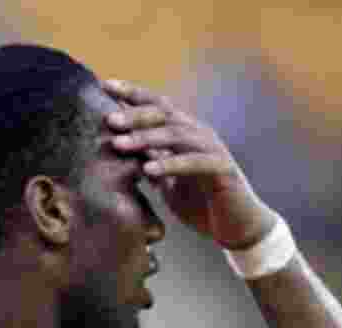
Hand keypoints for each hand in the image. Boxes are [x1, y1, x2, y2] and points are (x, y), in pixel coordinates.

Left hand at [102, 79, 276, 249]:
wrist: (236, 228)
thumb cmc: (201, 204)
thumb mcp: (167, 183)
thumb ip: (149, 164)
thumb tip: (119, 151)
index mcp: (184, 133)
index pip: (156, 106)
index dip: (132, 94)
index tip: (104, 86)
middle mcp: (198, 134)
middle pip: (164, 114)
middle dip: (135, 114)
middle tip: (108, 120)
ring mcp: (212, 149)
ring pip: (176, 134)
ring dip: (146, 138)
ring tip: (119, 144)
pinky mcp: (222, 169)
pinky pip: (193, 162)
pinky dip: (170, 165)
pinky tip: (148, 170)